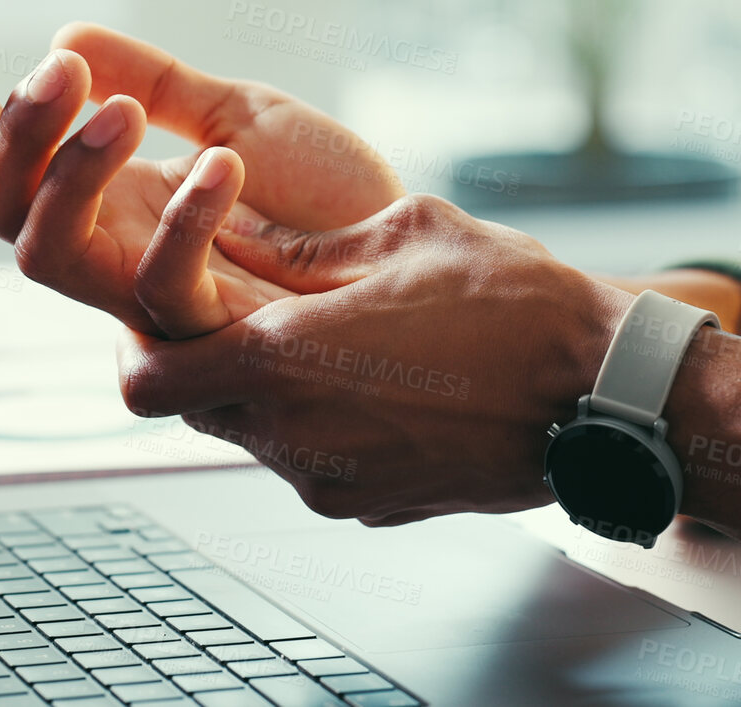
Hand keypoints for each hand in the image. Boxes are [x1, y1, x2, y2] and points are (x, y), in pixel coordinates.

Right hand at [0, 23, 405, 336]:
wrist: (414, 250)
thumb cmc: (332, 197)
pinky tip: (223, 163)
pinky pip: (162, 287)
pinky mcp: (217, 330)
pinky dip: (182, 218)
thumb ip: (154, 82)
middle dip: (15, 136)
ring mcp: (158, 299)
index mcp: (113, 206)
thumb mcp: (239, 114)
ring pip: (51, 256)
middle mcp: (117, 256)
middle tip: (60, 71)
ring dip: (69, 171)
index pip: (9, 169)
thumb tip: (67, 36)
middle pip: (4, 215)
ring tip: (119, 108)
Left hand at [115, 193, 633, 524]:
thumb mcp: (404, 233)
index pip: (145, 379)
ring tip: (333, 337)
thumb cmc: (515, 305)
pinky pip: (315, 462)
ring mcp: (335, 484)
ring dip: (270, 390)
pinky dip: (323, 423)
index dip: (136, 340)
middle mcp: (296, 439)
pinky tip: (383, 378)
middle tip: (245, 306)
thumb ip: (303, 244)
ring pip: (257, 437)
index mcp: (286, 364)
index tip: (162, 303)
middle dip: (206, 357)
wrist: (604, 396)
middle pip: (195, 409)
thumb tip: (237, 233)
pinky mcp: (375, 506)